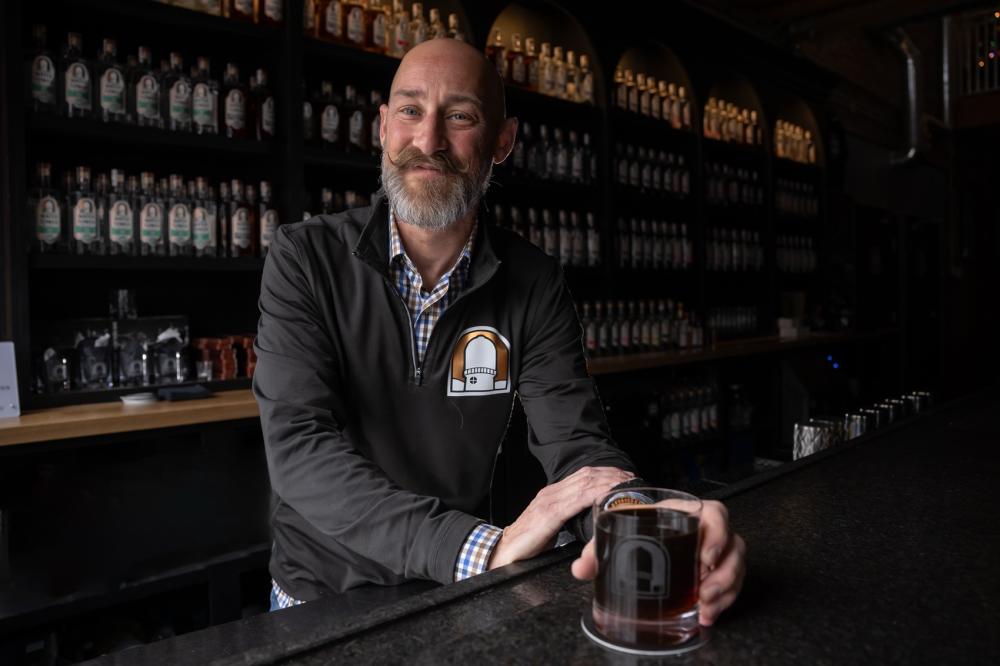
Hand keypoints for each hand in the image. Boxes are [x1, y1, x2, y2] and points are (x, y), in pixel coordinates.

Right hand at [488, 466, 634, 569]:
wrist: (503, 552)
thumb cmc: (526, 545)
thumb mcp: (550, 529)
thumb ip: (566, 521)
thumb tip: (587, 525)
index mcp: (552, 496)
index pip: (582, 477)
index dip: (604, 474)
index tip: (622, 477)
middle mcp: (551, 493)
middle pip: (586, 476)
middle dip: (611, 474)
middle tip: (631, 477)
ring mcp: (550, 502)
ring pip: (584, 483)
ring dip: (607, 481)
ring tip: (625, 483)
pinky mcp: (550, 514)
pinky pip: (577, 499)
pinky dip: (595, 494)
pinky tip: (607, 495)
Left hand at [571, 499, 746, 626]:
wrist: (638, 539)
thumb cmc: (634, 529)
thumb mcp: (617, 534)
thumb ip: (598, 550)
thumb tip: (581, 568)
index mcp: (685, 512)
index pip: (716, 513)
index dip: (718, 534)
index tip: (704, 559)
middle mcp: (706, 530)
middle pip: (733, 545)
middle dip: (724, 573)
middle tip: (704, 593)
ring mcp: (716, 551)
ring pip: (735, 567)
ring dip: (725, 590)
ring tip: (705, 608)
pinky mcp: (716, 571)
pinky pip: (732, 584)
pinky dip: (724, 600)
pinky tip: (707, 614)